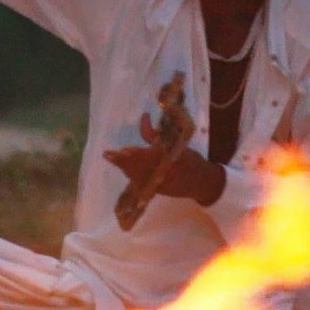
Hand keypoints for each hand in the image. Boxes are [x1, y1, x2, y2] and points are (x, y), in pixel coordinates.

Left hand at [102, 113, 223, 203]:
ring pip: (136, 175)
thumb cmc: (190, 160)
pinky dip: (131, 174)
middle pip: (137, 167)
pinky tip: (124, 169)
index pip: (146, 155)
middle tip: (108, 155)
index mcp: (168, 159)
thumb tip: (143, 118)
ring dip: (124, 167)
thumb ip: (156, 135)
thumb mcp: (176, 144)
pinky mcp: (156, 191)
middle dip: (122, 161)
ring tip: (112, 158)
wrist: (202, 182)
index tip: (121, 149)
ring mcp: (158, 184)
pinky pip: (140, 183)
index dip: (132, 153)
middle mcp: (161, 172)